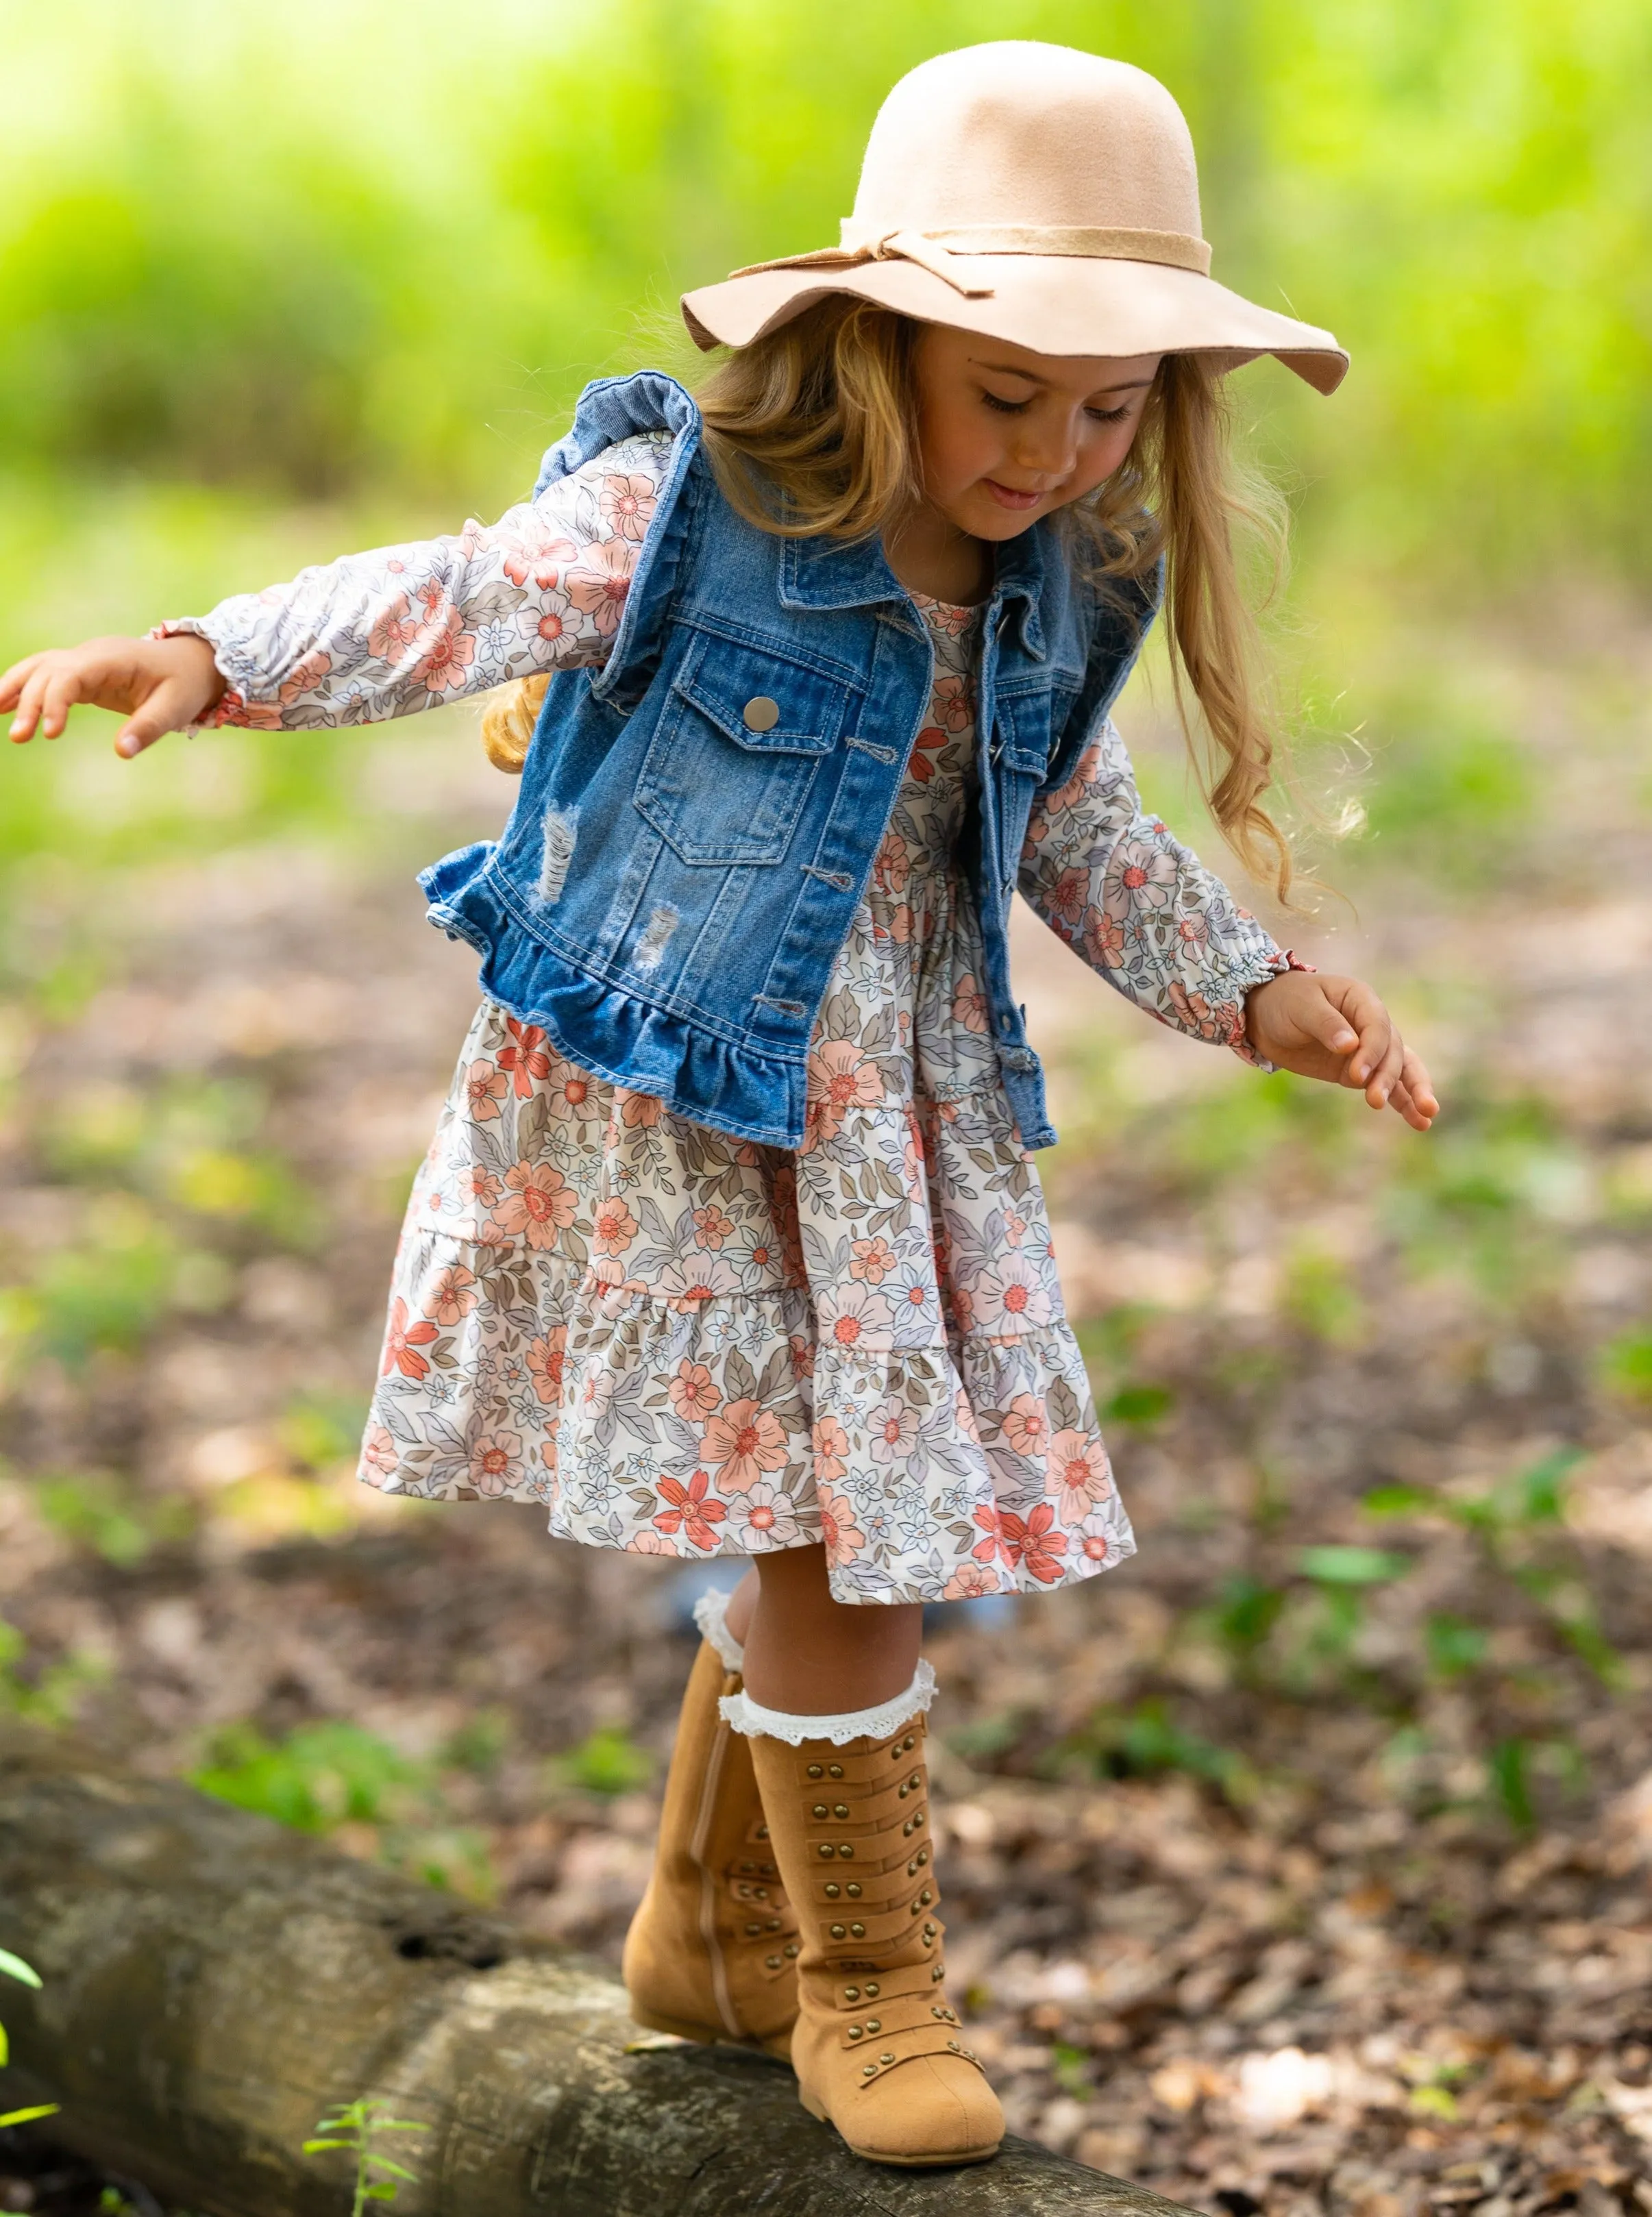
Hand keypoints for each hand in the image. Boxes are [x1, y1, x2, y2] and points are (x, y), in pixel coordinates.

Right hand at [2, 634, 226, 757]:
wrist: (191, 664)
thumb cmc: (184, 685)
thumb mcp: (175, 708)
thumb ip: (148, 728)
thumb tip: (122, 752)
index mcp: (111, 658)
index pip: (70, 675)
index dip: (55, 702)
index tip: (50, 734)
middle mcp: (91, 654)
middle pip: (48, 672)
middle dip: (30, 703)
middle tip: (19, 739)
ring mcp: (83, 660)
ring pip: (38, 667)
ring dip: (14, 688)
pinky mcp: (81, 672)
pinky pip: (46, 676)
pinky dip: (23, 688)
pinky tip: (1, 705)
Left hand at [1244, 969, 1438, 1130]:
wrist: (1267, 1016)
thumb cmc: (1285, 1002)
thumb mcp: (1301, 1007)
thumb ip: (1326, 1024)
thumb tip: (1350, 1046)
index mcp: (1361, 1000)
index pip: (1378, 1026)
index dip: (1372, 1051)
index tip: (1357, 1076)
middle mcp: (1372, 1023)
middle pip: (1392, 1051)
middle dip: (1388, 1077)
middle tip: (1374, 1100)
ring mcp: (1369, 1049)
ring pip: (1400, 1069)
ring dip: (1414, 1092)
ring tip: (1425, 1116)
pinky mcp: (1361, 1071)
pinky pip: (1388, 1086)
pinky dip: (1403, 1103)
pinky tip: (1421, 1123)